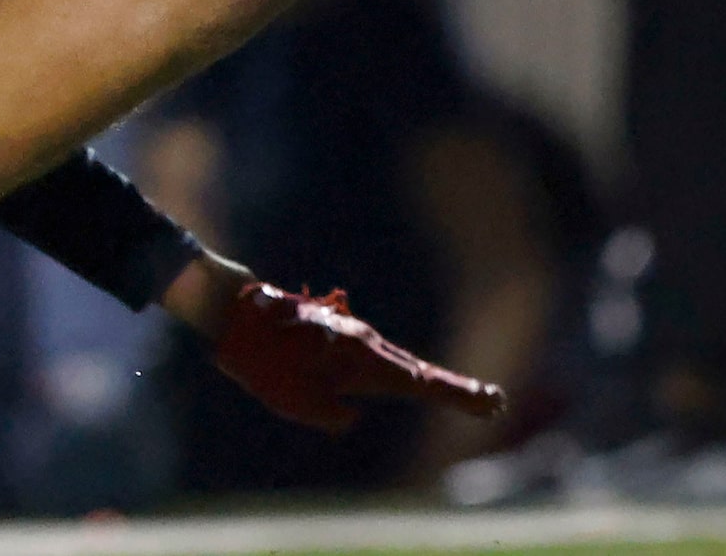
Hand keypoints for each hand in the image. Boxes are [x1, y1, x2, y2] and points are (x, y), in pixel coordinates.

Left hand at [207, 277, 506, 432]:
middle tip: (493, 403)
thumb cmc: (263, 359)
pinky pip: (371, 356)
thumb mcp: (297, 403)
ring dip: (428, 380)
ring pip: (396, 363)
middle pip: (419, 372)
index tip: (493, 401)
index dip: (459, 395)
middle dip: (455, 390)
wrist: (232, 310)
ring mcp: (349, 335)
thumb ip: (332, 415)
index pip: (423, 383)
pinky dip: (396, 369)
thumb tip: (352, 415)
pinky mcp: (333, 333)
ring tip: (464, 394)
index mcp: (364, 361)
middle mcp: (364, 343)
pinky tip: (411, 378)